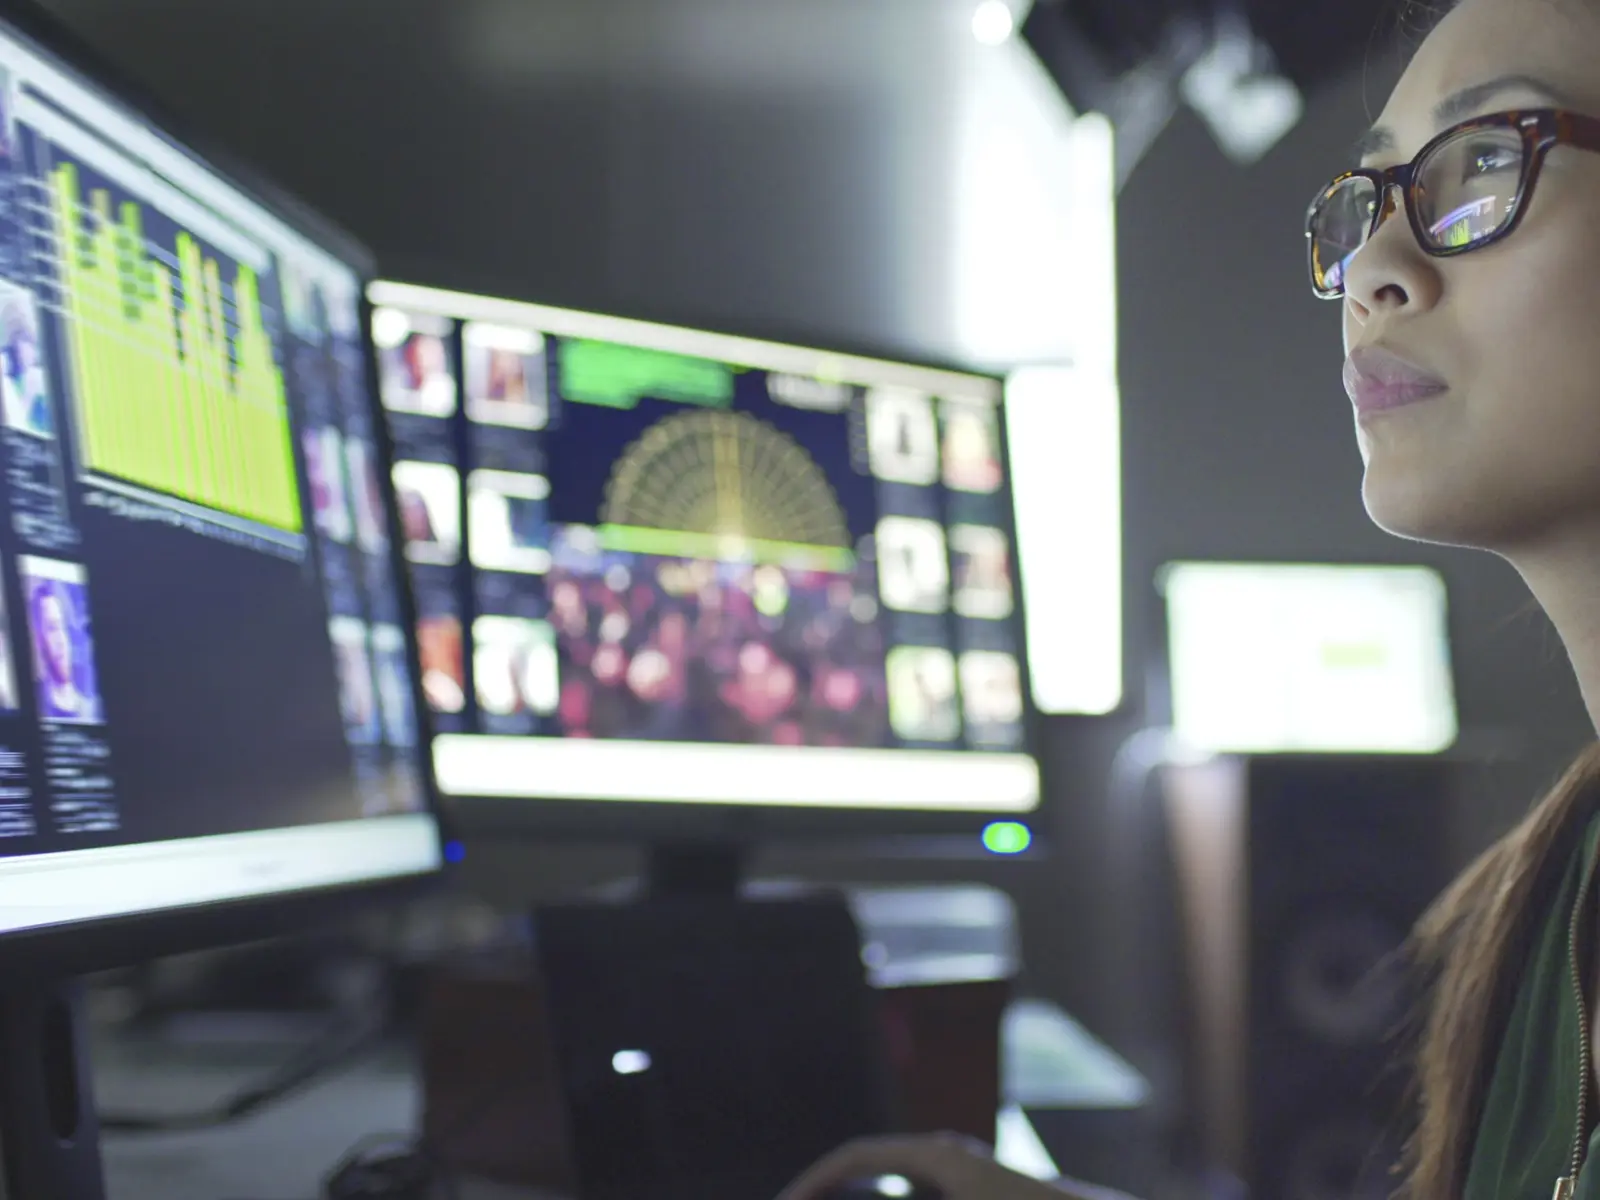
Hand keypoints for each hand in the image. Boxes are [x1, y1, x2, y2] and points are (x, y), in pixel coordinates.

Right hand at [776, 1133, 1139, 1199]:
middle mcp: (946, 1155)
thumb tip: (844, 1175)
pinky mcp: (974, 1191)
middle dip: (830, 1193)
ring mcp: (962, 1173)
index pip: (854, 1156)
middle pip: (869, 1168)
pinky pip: (915, 1195)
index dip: (814, 1181)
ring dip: (861, 1199)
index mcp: (935, 1154)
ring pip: (893, 1185)